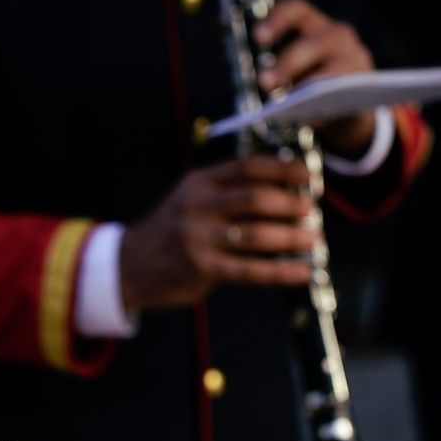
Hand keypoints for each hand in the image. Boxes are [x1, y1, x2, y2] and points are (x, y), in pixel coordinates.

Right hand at [119, 155, 318, 311]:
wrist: (127, 266)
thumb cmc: (170, 234)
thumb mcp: (190, 201)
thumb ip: (226, 194)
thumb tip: (283, 195)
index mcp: (198, 183)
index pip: (247, 167)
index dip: (282, 169)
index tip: (307, 175)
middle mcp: (197, 206)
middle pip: (254, 197)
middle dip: (290, 204)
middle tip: (311, 210)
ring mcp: (198, 238)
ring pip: (255, 234)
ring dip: (291, 236)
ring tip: (313, 239)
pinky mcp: (201, 268)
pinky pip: (250, 269)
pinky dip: (281, 271)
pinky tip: (302, 272)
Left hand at [253, 0, 376, 158]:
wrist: (352, 103)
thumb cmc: (313, 82)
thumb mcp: (297, 73)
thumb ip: (284, 77)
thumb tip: (272, 101)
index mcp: (312, 23)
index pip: (295, 9)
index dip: (277, 19)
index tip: (257, 37)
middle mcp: (336, 33)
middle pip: (308, 44)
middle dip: (286, 64)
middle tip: (264, 83)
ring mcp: (355, 56)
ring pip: (329, 70)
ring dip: (309, 88)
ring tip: (289, 106)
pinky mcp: (366, 81)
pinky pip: (346, 91)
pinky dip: (330, 104)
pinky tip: (315, 118)